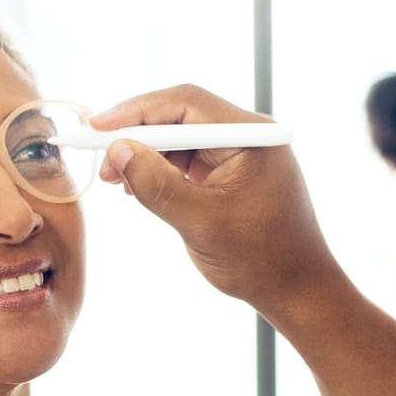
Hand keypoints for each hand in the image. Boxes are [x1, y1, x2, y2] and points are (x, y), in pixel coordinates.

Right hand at [93, 85, 346, 322]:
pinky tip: (140, 187)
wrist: (298, 291)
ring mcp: (242, 155)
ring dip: (147, 155)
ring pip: (183, 139)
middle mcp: (249, 136)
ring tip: (117, 179)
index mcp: (251, 136)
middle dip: (138, 135)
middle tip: (102, 159)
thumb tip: (118, 150)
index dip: (136, 111)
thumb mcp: (200, 223)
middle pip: (181, 116)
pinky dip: (163, 171)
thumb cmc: (260, 260)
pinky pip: (191, 161)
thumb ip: (157, 184)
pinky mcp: (234, 174)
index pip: (185, 103)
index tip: (98, 128)